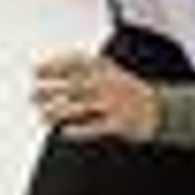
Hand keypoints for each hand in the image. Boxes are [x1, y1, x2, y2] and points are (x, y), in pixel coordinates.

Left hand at [32, 50, 158, 141]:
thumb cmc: (130, 92)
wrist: (160, 109)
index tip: (36, 70)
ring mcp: (113, 104)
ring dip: (59, 112)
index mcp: (106, 70)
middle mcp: (108, 85)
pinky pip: (94, 127)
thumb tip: (58, 69)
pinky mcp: (118, 124)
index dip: (53, 66)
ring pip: (80, 107)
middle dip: (50, 90)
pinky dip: (78, 131)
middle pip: (73, 85)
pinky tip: (64, 132)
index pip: (74, 63)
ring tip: (43, 115)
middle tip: (33, 95)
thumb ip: (88, 69)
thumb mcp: (111, 72)